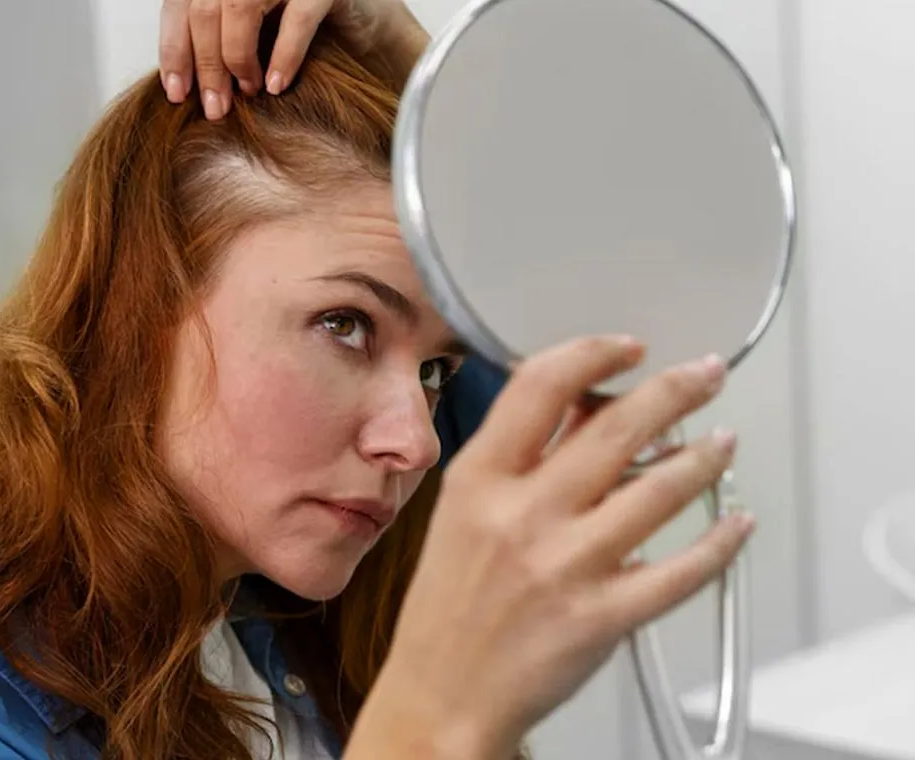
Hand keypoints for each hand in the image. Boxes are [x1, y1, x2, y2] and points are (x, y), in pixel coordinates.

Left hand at [158, 0, 421, 119]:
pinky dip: (283, 56)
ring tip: (246, 93)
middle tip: (213, 106)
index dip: (175, 48)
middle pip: (206, 8)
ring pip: (239, 8)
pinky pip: (297, 20)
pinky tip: (275, 85)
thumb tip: (178, 80)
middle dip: (206, 64)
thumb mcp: (249, 29)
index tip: (177, 92)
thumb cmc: (300, 22)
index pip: (183, 3)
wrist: (366, 16)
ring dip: (236, 59)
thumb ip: (215, 36)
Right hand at [350, 336, 754, 758]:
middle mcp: (523, 515)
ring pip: (660, 489)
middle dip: (675, 389)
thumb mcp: (461, 512)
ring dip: (704, 457)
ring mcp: (566, 565)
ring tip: (721, 441)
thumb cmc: (449, 607)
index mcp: (479, 480)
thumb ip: (517, 460)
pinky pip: (681, 570)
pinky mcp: (603, 615)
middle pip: (616, 427)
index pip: (541, 385)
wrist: (443, 695)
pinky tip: (733, 522)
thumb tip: (583, 409)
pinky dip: (719, 541)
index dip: (594, 354)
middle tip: (704, 375)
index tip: (626, 348)